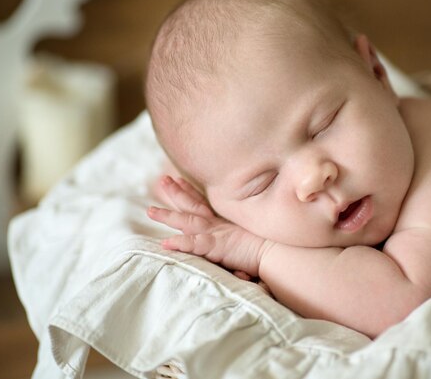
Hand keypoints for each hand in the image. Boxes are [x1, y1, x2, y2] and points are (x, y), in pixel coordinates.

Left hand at [147, 175, 269, 277]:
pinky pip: (195, 245)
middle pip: (192, 205)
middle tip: (163, 180)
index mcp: (224, 222)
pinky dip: (181, 243)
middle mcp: (218, 225)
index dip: (189, 191)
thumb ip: (243, 238)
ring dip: (168, 215)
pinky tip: (166, 243)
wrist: (280, 252)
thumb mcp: (252, 238)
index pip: (203, 203)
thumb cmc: (271, 247)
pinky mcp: (217, 247)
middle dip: (176, 192)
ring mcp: (216, 234)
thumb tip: (242, 247)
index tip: (177, 179)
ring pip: (187, 221)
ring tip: (150, 210)